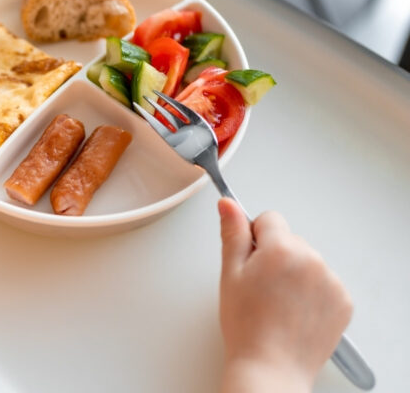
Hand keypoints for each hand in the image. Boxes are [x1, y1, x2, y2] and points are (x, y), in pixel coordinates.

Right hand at [218, 198, 352, 392]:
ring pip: (307, 261)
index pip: (269, 219)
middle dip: (275, 256)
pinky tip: (295, 312)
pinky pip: (324, 283)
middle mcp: (312, 259)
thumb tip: (228, 204)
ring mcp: (332, 281)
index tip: (250, 260)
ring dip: (294, 274)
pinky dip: (312, 293)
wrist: (270, 368)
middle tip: (260, 287)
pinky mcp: (343, 301)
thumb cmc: (246, 325)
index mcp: (281, 248)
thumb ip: (233, 233)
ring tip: (277, 304)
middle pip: (290, 240)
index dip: (254, 238)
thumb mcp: (230, 274)